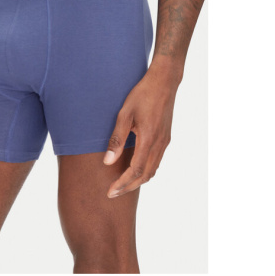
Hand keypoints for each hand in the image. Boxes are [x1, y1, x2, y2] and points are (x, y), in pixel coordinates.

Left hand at [103, 65, 178, 197]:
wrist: (164, 82)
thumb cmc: (142, 94)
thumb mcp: (124, 114)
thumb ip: (116, 139)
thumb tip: (108, 162)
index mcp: (149, 139)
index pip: (136, 171)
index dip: (123, 184)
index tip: (110, 192)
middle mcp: (160, 144)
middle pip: (146, 175)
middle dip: (129, 186)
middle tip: (113, 193)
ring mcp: (165, 141)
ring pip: (153, 169)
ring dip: (138, 180)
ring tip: (122, 184)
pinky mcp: (166, 137)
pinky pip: (157, 161)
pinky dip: (146, 170)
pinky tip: (135, 168)